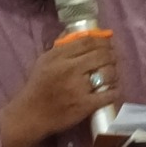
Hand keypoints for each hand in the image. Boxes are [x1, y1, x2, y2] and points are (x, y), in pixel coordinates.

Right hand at [0, 31, 120, 146]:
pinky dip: (114, 91)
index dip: (102, 40)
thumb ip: (60, 46)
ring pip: (108, 74)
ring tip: (112, 74)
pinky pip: (108, 95)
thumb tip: (76, 32)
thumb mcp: (44, 61)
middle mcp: (70, 70)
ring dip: (114, 73)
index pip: (87, 42)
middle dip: (112, 55)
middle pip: (102, 55)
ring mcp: (79, 88)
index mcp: (59, 57)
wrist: (31, 114)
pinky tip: (113, 90)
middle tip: (113, 58)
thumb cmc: (38, 86)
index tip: (108, 43)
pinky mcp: (85, 105)